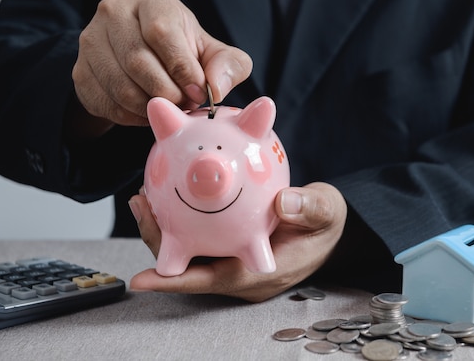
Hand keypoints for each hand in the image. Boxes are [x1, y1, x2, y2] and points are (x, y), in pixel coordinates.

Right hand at [71, 0, 251, 131]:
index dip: (182, 68)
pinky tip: (149, 113)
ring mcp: (91, 42)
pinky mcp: (80, 72)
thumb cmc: (185, 52)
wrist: (145, 58)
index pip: (160, 33)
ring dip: (151, 108)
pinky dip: (133, 118)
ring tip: (169, 109)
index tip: (198, 91)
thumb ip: (229, 66)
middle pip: (138, 62)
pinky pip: (107, 104)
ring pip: (120, 87)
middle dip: (168, 93)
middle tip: (185, 105)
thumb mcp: (213, 53)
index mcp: (152, 3)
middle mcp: (115, 14)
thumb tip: (216, 88)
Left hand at [129, 182, 346, 301]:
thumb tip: (284, 202)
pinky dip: (183, 220)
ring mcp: (235, 262)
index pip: (211, 280)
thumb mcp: (327, 212)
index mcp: (260, 273)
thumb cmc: (328, 224)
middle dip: (160, 243)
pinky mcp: (233, 248)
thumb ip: (310, 208)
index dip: (175, 281)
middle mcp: (241, 272)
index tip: (142, 279)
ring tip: (145, 197)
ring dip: (166, 230)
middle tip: (141, 205)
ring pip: (190, 253)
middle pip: (190, 267)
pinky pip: (201, 239)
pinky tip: (172, 192)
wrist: (331, 230)